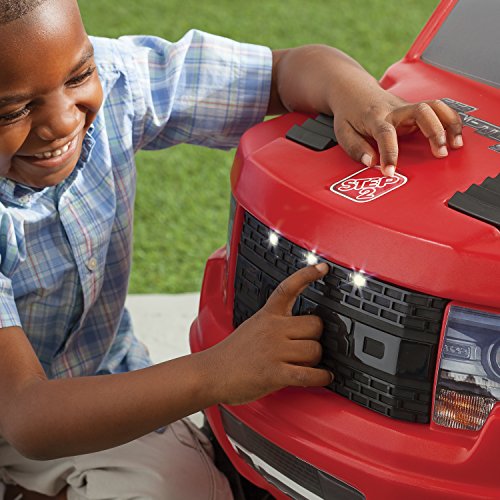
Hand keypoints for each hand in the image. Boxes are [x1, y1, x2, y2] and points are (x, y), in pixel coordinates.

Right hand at [210, 263, 331, 404]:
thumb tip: (301, 329)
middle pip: (315, 325)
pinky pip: (309, 374)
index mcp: (267, 315)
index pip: (288, 288)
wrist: (211, 373)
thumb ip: (276, 323)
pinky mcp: (274, 373)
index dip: (307, 275)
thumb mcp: (253, 325)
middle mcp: (272, 329)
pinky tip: (324, 377)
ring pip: (315, 350)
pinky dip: (321, 377)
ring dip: (316, 361)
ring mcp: (274, 350)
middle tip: (308, 346)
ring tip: (306, 365)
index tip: (322, 267)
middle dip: (317, 337)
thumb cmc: (233, 353)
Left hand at [269, 45, 463, 176]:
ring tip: (455, 145)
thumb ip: (356, 149)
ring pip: (434, 107)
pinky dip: (450, 121)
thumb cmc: (348, 113)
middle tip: (440, 153)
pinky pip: (438, 110)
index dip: (389, 154)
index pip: (384, 135)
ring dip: (448, 124)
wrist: (352, 90)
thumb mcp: (343, 133)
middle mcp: (395, 110)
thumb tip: (371, 162)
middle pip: (421, 112)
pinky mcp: (415, 110)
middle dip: (433, 132)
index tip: (390, 171)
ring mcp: (407, 108)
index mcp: (375, 117)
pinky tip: (456, 136)